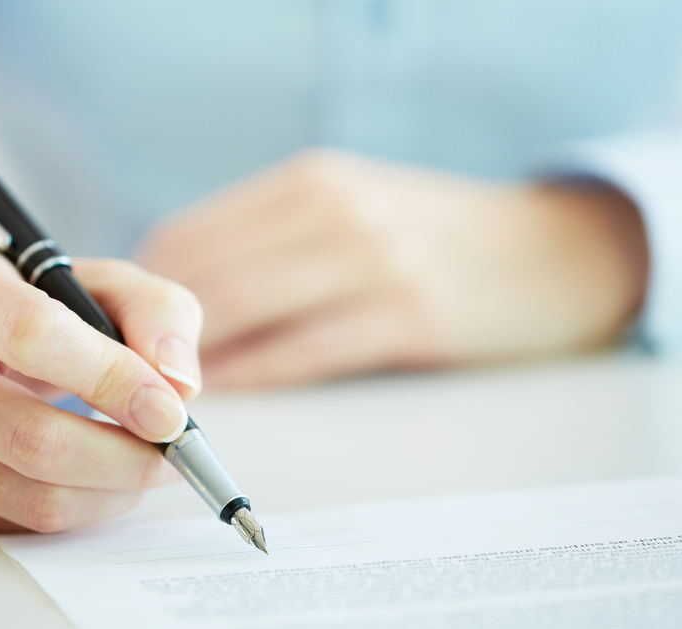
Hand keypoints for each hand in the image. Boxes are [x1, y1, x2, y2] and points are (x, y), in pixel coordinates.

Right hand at [0, 248, 202, 531]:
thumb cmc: (43, 310)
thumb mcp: (104, 286)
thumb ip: (157, 314)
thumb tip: (179, 385)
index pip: (32, 336)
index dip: (112, 380)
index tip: (171, 412)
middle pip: (31, 438)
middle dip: (127, 457)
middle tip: (177, 452)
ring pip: (30, 496)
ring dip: (114, 491)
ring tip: (146, 464)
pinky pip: (17, 524)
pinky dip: (81, 510)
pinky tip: (96, 477)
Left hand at [137, 149, 647, 388]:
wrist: (556, 247)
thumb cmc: (438, 236)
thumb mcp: (354, 205)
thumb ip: (277, 238)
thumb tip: (189, 296)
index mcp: (312, 180)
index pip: (192, 233)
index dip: (147, 291)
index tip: (125, 332)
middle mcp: (336, 209)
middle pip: (210, 274)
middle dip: (159, 334)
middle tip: (134, 375)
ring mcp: (376, 259)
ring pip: (249, 312)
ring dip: (198, 362)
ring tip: (169, 394)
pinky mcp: (411, 314)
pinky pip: (308, 351)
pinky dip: (259, 376)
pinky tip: (232, 394)